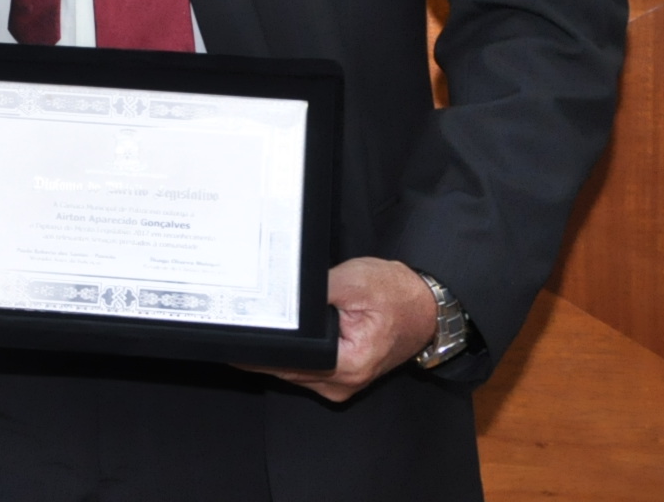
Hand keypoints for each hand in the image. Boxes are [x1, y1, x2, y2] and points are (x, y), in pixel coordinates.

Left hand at [239, 256, 438, 402]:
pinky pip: (304, 368)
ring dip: (276, 351)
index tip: (237, 332)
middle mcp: (343, 382)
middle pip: (285, 370)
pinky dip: (291, 352)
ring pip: (292, 371)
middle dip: (262, 348)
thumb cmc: (396, 293)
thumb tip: (278, 299)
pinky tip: (284, 333)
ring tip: (261, 322)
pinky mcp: (339, 376)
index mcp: (348, 364)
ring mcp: (341, 383)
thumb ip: (313, 291)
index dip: (260, 348)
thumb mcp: (353, 280)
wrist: (425, 306)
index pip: (287, 362)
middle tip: (240, 321)